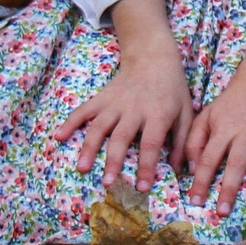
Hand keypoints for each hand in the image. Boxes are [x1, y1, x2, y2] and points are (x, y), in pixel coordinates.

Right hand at [52, 0, 193, 189]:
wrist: (153, 57)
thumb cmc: (173, 89)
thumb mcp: (186, 112)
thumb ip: (182, 141)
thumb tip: (182, 171)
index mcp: (158, 113)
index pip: (150, 143)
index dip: (146, 166)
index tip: (142, 187)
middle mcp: (134, 109)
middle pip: (121, 137)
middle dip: (113, 161)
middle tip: (108, 184)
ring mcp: (115, 103)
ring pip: (99, 126)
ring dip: (89, 147)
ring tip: (82, 168)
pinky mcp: (102, 98)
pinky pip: (84, 111)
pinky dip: (70, 123)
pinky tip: (59, 137)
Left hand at [186, 35, 245, 215]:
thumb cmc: (230, 104)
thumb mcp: (206, 115)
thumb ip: (194, 141)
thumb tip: (189, 169)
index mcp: (224, 130)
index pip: (208, 159)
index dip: (200, 181)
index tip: (195, 201)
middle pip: (237, 164)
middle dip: (229, 189)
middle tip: (222, 211)